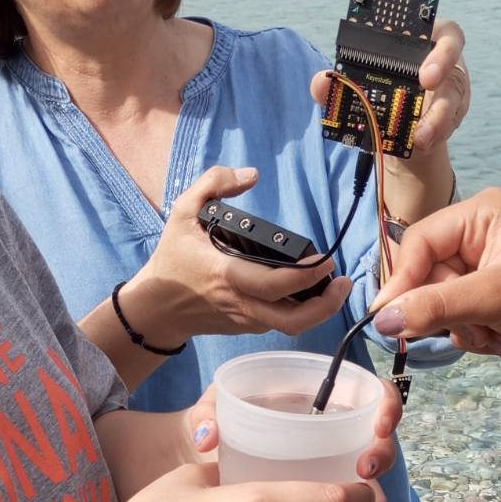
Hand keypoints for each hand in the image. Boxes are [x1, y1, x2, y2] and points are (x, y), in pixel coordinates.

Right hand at [129, 166, 353, 345]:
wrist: (157, 308)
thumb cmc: (172, 259)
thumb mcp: (183, 212)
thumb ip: (214, 184)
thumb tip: (250, 173)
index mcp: (227, 275)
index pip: (274, 285)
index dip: (306, 276)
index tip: (326, 260)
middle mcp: (241, 303)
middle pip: (293, 320)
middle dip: (325, 304)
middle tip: (344, 281)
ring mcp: (246, 319)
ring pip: (291, 327)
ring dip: (319, 312)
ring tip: (336, 289)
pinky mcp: (247, 326)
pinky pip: (280, 323)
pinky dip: (301, 311)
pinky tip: (312, 293)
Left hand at [189, 379, 401, 496]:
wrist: (199, 467)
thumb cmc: (213, 432)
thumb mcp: (211, 413)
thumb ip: (207, 415)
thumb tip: (208, 436)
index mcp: (320, 404)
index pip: (373, 395)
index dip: (388, 406)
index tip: (379, 426)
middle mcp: (336, 440)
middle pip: (380, 447)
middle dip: (382, 458)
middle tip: (364, 471)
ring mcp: (334, 477)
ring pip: (373, 491)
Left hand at [310, 0, 468, 162]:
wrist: (402, 144)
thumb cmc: (378, 105)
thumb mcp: (351, 95)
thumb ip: (334, 87)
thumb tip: (320, 81)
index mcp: (405, 27)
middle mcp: (431, 45)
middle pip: (448, 33)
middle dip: (439, 53)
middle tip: (425, 77)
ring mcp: (448, 75)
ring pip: (452, 75)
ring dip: (439, 97)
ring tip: (424, 118)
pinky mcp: (456, 104)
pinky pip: (450, 111)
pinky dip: (435, 127)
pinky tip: (421, 136)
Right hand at [371, 187, 500, 362]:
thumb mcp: (494, 298)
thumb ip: (437, 307)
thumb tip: (383, 321)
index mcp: (478, 215)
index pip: (419, 244)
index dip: (402, 283)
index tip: (386, 321)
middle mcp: (475, 236)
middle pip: (428, 280)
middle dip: (452, 315)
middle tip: (479, 330)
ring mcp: (481, 269)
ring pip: (442, 308)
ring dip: (469, 332)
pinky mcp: (487, 298)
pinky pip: (460, 322)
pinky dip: (480, 339)